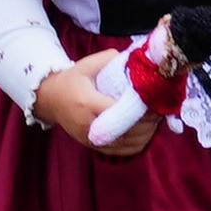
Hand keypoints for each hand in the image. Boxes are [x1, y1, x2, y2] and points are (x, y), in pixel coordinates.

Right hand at [32, 50, 158, 156]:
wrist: (50, 99)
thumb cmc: (72, 80)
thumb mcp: (87, 64)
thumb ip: (110, 59)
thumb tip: (135, 58)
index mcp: (88, 103)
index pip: (120, 110)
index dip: (141, 108)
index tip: (155, 99)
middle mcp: (90, 126)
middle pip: (128, 131)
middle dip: (148, 122)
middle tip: (159, 108)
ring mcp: (92, 140)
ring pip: (128, 145)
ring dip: (147, 133)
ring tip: (155, 118)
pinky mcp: (95, 147)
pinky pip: (122, 152)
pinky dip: (138, 143)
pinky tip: (145, 130)